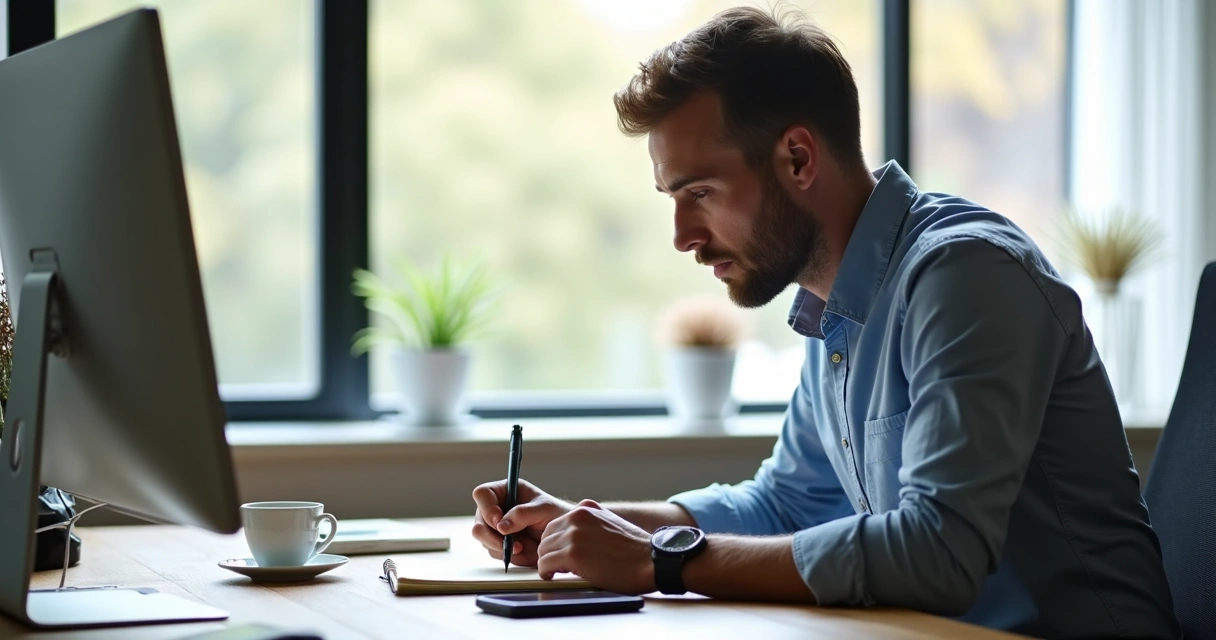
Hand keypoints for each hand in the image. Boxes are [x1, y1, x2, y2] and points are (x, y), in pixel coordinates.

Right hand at [471, 478, 572, 566]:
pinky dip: (507, 554)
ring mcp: (495, 527)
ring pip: (483, 539)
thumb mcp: (543, 509)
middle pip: (478, 521)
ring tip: (522, 546)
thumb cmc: (555, 515)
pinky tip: (523, 550)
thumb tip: (501, 526)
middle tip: (510, 544)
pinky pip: (494, 551)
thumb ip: (522, 514)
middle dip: (491, 536)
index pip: (483, 494)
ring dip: (501, 546)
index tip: (499, 521)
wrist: (562, 535)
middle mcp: (496, 507)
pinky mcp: (499, 543)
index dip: (487, 507)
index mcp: (505, 491)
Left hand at [537, 499, 654, 593]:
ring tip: (556, 571)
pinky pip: (545, 564)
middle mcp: (577, 517)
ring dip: (547, 563)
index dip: (555, 541)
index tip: (559, 553)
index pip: (556, 524)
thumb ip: (591, 524)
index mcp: (586, 508)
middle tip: (556, 565)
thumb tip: (575, 537)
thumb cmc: (636, 549)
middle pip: (546, 536)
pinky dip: (546, 572)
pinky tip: (553, 576)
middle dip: (549, 551)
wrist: (651, 561)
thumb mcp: (610, 523)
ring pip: (543, 550)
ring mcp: (574, 535)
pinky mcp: (573, 555)